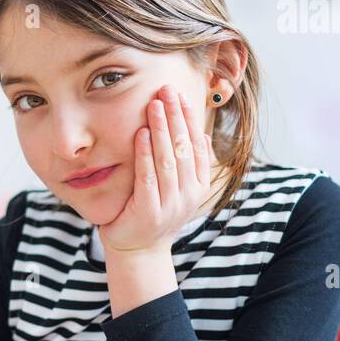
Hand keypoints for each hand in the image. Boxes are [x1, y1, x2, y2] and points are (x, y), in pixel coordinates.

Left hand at [97, 83, 215, 254]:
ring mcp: (170, 204)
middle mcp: (189, 194)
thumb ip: (188, 164)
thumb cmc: (153, 211)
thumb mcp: (176, 187)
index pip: (196, 144)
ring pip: (168, 159)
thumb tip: (201, 134)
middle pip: (184, 147)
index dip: (189, 118)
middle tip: (166, 90)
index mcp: (199, 185)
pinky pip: (148, 177)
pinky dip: (145, 154)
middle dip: (176, 116)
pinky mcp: (149, 212)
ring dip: (162, 129)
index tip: (180, 94)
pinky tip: (141, 134)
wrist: (138, 250)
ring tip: (154, 105)